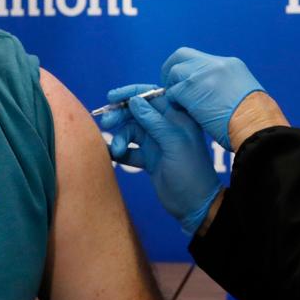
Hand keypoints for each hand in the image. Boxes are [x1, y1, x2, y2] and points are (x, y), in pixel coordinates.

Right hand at [101, 84, 219, 235]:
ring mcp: (157, 143)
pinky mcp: (149, 158)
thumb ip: (154, 121)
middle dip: (120, 116)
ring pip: (131, 131)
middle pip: (137, 112)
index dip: (131, 93)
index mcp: (177, 117)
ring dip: (120, 138)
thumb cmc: (190, 172)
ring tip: (116, 151)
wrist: (194, 206)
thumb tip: (134, 100)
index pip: (152, 96)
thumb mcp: (174, 143)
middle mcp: (166, 126)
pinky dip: (120, 151)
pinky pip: (130, 149)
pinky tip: (111, 155)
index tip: (111, 97)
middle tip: (105, 123)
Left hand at [160, 48, 263, 150]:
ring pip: (174, 72)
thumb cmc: (255, 121)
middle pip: (182, 55)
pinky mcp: (190, 88)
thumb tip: (215, 96)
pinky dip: (173, 101)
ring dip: (172, 88)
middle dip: (171, 69)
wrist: (256, 127)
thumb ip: (227, 88)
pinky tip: (179, 112)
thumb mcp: (245, 94)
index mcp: (231, 64)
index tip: (187, 84)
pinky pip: (172, 91)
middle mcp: (215, 64)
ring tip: (177, 104)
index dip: (190, 70)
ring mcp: (201, 74)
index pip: (201, 59)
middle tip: (170, 87)